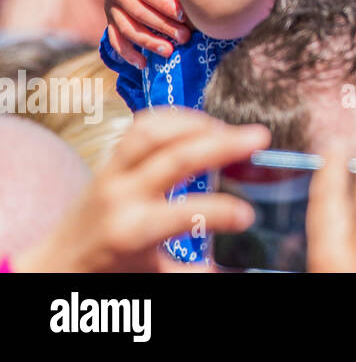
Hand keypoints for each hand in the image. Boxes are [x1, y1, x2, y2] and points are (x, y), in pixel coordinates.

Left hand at [12, 109, 269, 271]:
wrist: (57, 263)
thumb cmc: (108, 270)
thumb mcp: (150, 276)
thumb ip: (189, 272)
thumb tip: (232, 271)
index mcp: (129, 231)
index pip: (182, 215)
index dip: (222, 212)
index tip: (250, 216)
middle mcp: (119, 195)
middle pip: (174, 157)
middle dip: (222, 144)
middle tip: (260, 138)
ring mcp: (112, 172)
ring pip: (153, 130)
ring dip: (197, 123)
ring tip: (230, 129)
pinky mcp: (112, 158)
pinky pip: (142, 125)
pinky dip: (175, 118)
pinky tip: (201, 125)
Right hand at [103, 0, 188, 67]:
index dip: (162, 3)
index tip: (183, 13)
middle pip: (137, 12)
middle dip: (162, 26)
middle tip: (186, 37)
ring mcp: (111, 5)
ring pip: (127, 28)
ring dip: (147, 42)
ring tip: (170, 52)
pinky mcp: (111, 15)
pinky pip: (115, 37)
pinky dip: (126, 52)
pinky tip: (143, 64)